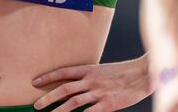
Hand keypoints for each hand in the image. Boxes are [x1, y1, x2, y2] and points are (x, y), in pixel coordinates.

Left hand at [32, 58, 152, 111]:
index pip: (64, 72)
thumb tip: (73, 86)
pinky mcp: (109, 104)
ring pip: (74, 102)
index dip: (48, 77)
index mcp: (89, 70)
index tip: (35, 82)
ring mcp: (99, 92)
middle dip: (48, 98)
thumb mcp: (102, 71)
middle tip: (36, 106)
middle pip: (64, 89)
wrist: (143, 74)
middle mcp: (91, 80)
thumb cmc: (122, 73)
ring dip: (59, 110)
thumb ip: (88, 78)